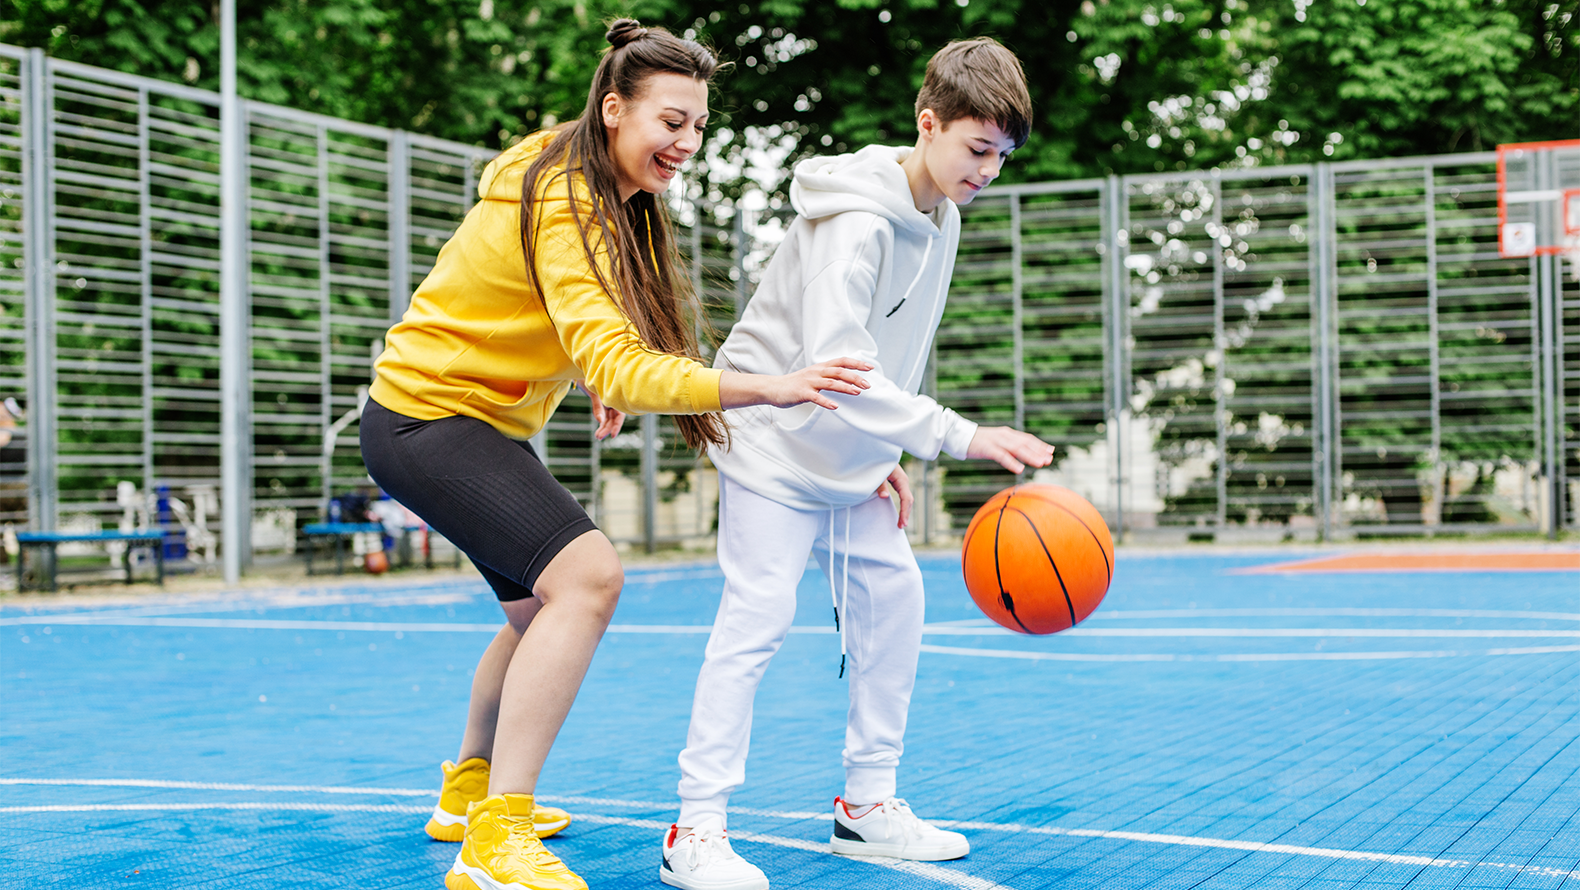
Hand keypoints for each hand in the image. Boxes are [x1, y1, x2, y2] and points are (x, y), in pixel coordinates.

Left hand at [578, 383, 625, 439]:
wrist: (582, 372)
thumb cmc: (590, 380)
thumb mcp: (594, 393)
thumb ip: (598, 407)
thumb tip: (600, 421)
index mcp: (616, 397)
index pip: (619, 416)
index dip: (616, 426)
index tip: (612, 435)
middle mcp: (614, 401)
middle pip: (613, 419)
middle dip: (607, 429)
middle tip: (599, 437)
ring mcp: (608, 403)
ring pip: (608, 419)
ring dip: (603, 428)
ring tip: (597, 436)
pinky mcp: (603, 404)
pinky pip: (604, 415)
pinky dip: (601, 422)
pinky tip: (598, 430)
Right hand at [720, 357, 873, 409]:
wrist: (773, 388)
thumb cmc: (795, 384)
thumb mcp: (813, 376)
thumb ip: (828, 377)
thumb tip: (848, 380)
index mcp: (820, 367)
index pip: (842, 361)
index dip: (856, 363)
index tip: (870, 367)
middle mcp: (816, 372)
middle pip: (839, 371)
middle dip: (855, 377)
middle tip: (868, 384)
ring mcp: (809, 382)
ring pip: (830, 383)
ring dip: (845, 387)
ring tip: (858, 393)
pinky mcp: (802, 393)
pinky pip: (816, 397)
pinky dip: (826, 401)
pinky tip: (835, 406)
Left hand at [876, 465, 913, 528]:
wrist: (878, 451)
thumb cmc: (878, 461)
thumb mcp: (878, 473)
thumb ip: (881, 484)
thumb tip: (884, 497)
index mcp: (901, 479)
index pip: (906, 498)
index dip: (904, 511)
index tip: (901, 523)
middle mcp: (903, 481)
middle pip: (909, 500)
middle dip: (906, 513)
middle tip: (900, 526)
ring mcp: (901, 482)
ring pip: (907, 499)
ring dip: (905, 511)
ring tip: (900, 523)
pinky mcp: (897, 482)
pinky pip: (903, 496)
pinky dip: (903, 505)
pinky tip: (900, 513)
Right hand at [967, 426, 1055, 474]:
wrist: (959, 436)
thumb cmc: (978, 442)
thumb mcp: (996, 443)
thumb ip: (1008, 447)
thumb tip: (1022, 456)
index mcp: (1007, 434)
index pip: (1027, 438)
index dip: (1040, 445)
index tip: (1051, 451)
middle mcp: (1004, 435)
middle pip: (1025, 443)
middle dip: (1038, 451)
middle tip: (1050, 459)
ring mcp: (996, 441)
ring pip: (1017, 448)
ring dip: (1030, 456)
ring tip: (1040, 464)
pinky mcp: (987, 448)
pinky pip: (1002, 456)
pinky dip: (1012, 462)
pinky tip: (1020, 469)